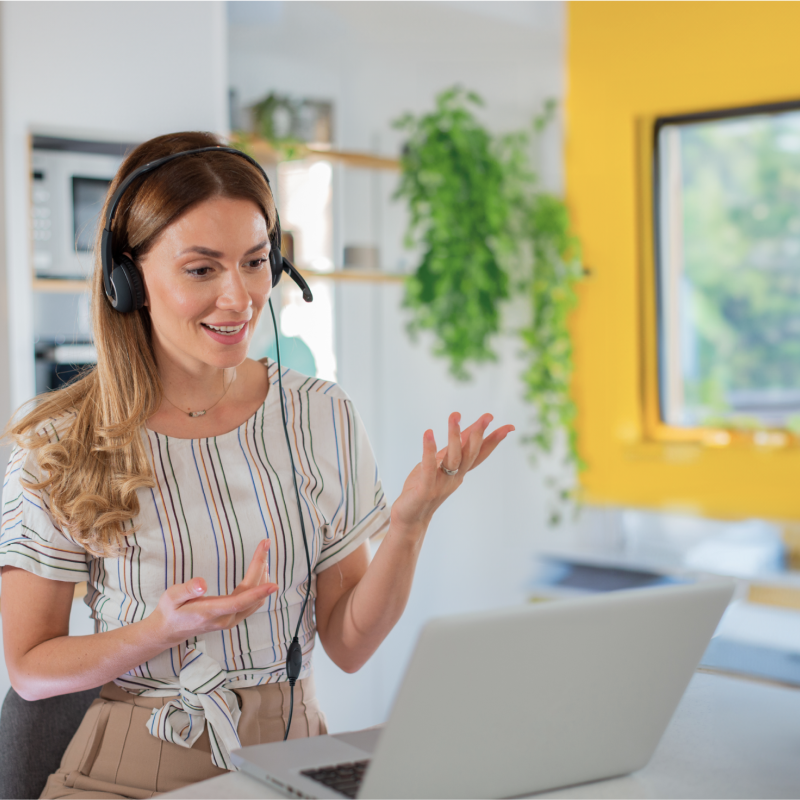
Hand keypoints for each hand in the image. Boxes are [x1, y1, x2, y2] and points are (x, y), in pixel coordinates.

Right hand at [147, 538, 278, 647]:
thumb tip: (202, 584)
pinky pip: (252, 604)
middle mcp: (225, 619)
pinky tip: (258, 573)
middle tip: (265, 545)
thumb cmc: (171, 610)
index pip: (240, 602)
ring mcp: (230, 621)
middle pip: (251, 595)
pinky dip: (259, 588)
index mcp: (212, 612)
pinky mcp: (232, 619)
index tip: (274, 584)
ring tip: (263, 556)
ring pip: (255, 601)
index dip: (258, 592)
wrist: (168, 631)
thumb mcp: (172, 597)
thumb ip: (186, 590)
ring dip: (262, 578)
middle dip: (261, 568)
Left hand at [390, 413, 514, 533]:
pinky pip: (429, 468)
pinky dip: (429, 450)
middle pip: (470, 454)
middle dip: (479, 434)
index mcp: (459, 472)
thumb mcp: (441, 465)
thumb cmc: (424, 489)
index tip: (510, 427)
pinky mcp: (425, 489)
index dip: (494, 440)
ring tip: (455, 415)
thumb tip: (468, 430)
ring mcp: (441, 484)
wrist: (411, 519)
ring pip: (453, 458)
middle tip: (488, 416)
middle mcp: (455, 477)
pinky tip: (428, 433)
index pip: (480, 454)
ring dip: (455, 436)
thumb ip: (453, 450)